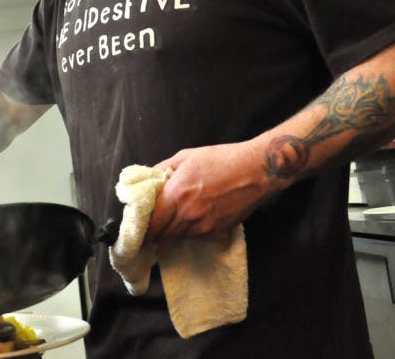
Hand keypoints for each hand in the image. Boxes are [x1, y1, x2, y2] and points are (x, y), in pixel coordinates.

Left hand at [146, 141, 269, 241]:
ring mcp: (204, 226)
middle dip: (154, 231)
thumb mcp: (186, 157)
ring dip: (170, 232)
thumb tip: (147, 180)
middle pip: (161, 235)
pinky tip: (192, 219)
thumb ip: (162, 169)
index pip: (151, 223)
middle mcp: (188, 214)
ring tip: (171, 220)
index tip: (138, 224)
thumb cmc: (221, 159)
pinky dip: (189, 231)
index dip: (142, 227)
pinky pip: (195, 237)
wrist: (256, 171)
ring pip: (177, 238)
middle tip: (152, 223)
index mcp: (177, 194)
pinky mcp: (217, 232)